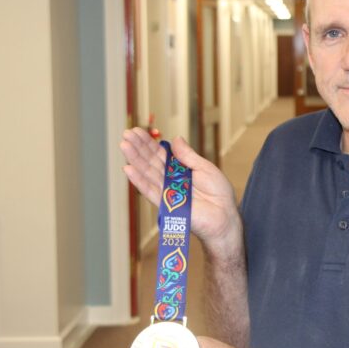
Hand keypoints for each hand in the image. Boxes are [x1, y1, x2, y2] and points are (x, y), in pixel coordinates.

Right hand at [120, 128, 239, 242]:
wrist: (224, 216)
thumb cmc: (218, 193)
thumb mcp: (205, 167)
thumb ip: (188, 155)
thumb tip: (175, 138)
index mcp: (178, 169)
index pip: (159, 154)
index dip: (148, 143)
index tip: (136, 131)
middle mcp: (169, 179)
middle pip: (150, 162)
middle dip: (137, 148)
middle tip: (125, 135)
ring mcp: (166, 191)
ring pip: (147, 174)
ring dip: (135, 160)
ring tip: (124, 146)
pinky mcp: (166, 204)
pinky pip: (150, 191)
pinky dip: (139, 181)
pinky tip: (128, 169)